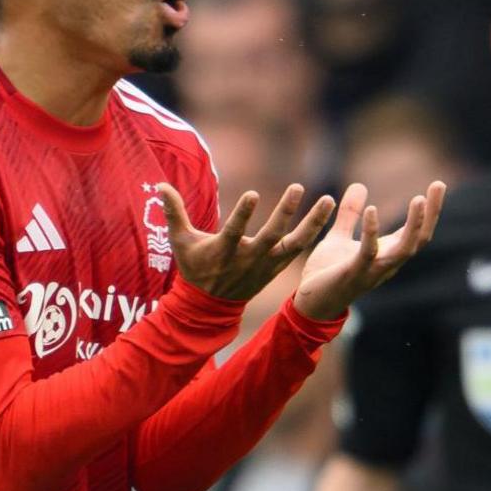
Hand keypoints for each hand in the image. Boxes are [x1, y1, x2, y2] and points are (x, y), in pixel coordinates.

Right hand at [158, 182, 334, 301]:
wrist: (210, 306)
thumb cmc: (194, 266)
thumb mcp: (181, 242)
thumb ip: (173, 213)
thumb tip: (160, 185)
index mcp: (224, 251)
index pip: (234, 231)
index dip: (243, 214)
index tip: (254, 194)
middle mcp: (249, 258)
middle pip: (271, 235)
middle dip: (285, 212)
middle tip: (298, 187)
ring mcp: (266, 263)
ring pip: (294, 243)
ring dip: (313, 223)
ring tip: (330, 200)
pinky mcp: (277, 266)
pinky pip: (299, 248)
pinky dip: (314, 233)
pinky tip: (327, 214)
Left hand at [293, 181, 445, 320]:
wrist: (308, 304)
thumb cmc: (326, 273)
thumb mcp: (339, 237)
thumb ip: (351, 214)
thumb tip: (359, 185)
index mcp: (386, 254)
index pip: (417, 232)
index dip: (430, 210)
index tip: (438, 184)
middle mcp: (387, 263)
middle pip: (419, 239)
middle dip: (431, 213)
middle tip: (439, 185)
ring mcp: (373, 270)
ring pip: (404, 250)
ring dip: (414, 226)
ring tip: (419, 200)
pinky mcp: (353, 273)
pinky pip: (368, 252)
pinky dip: (371, 231)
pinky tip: (372, 210)